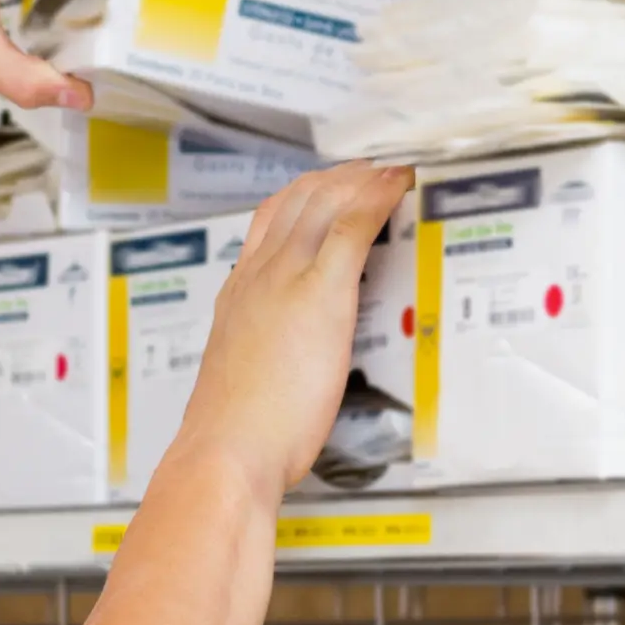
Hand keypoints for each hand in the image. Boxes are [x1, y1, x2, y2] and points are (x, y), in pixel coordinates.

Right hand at [175, 163, 415, 496]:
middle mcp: (257, 278)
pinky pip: (352, 225)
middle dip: (338, 178)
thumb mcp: (241, 381)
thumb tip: (274, 370)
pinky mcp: (320, 292)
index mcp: (237, 297)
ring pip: (322, 201)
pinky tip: (400, 183)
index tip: (334, 194)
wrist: (224, 451)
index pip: (269, 225)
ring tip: (391, 175)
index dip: (305, 200)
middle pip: (296, 201)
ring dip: (361, 178)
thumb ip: (260, 360)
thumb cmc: (233, 432)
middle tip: (372, 174)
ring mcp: (286, 280)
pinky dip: (379, 194)